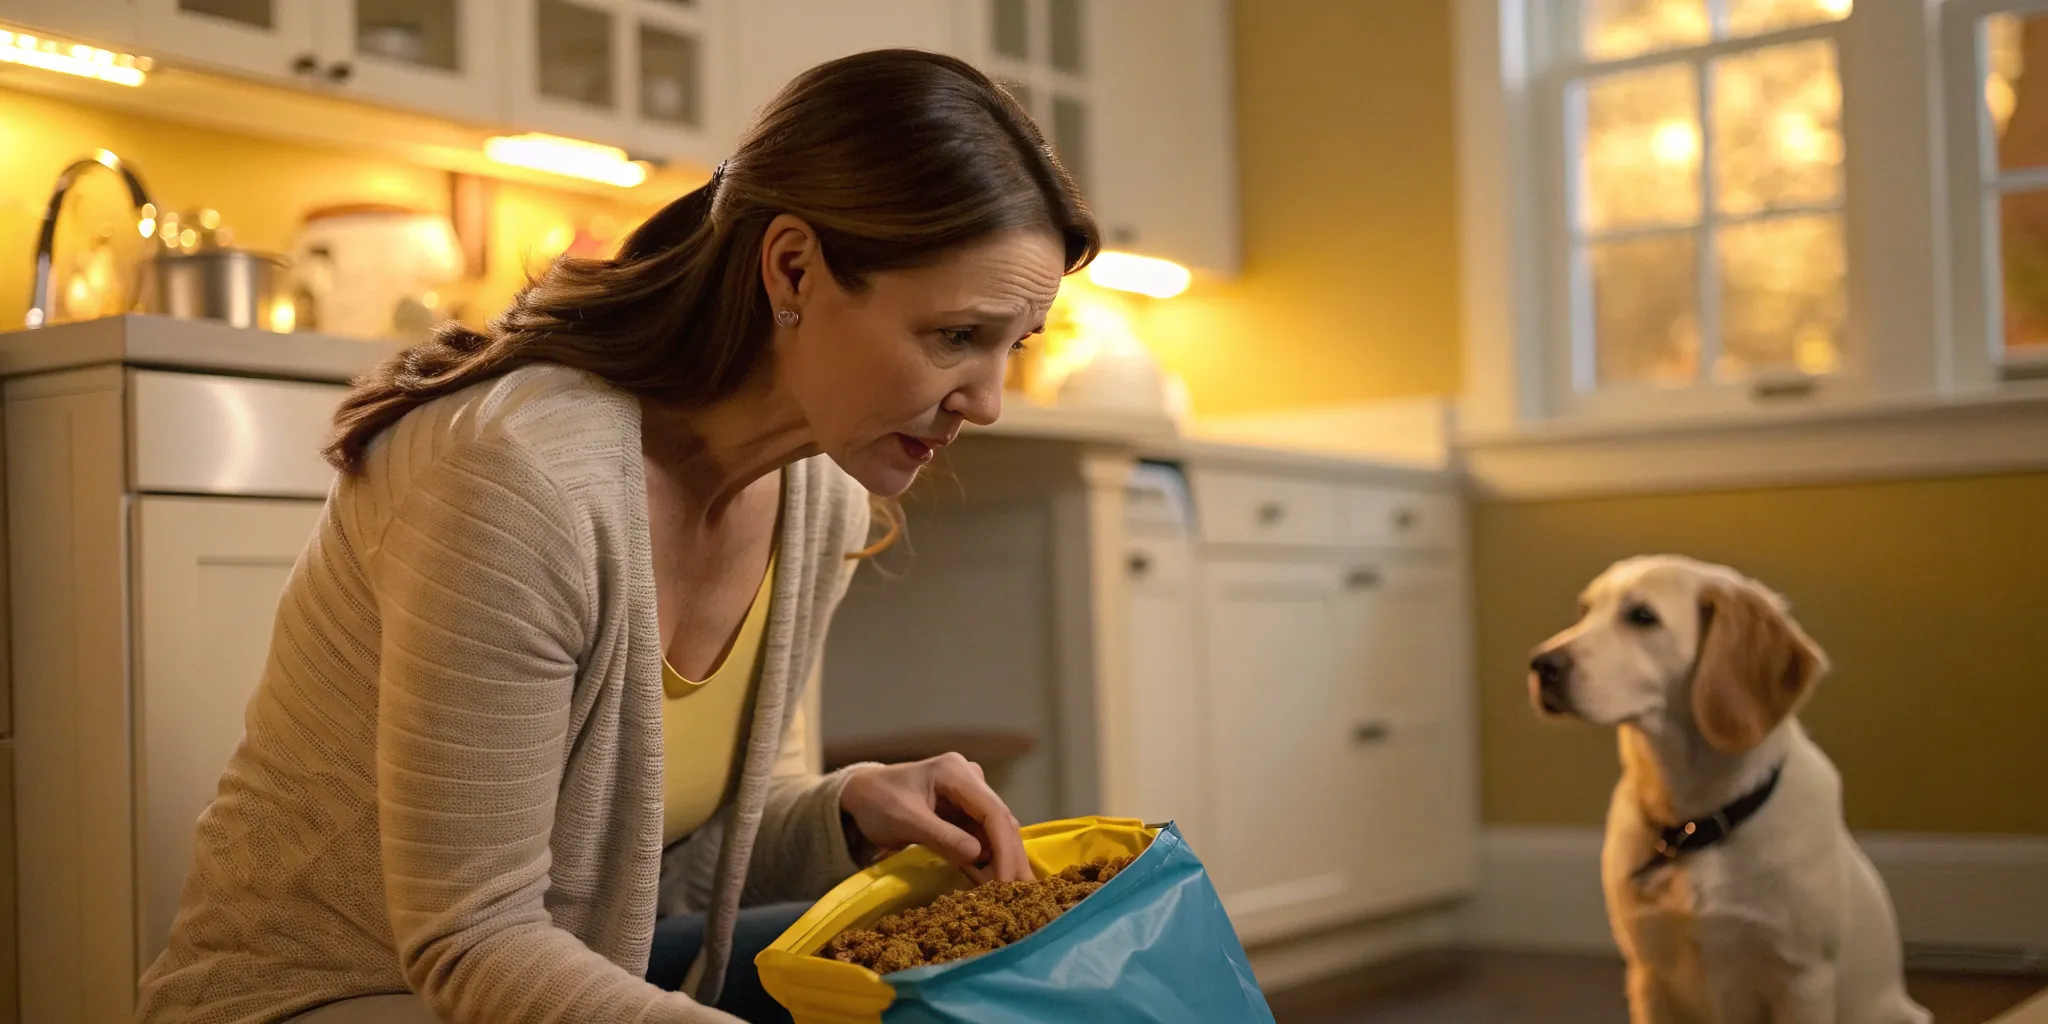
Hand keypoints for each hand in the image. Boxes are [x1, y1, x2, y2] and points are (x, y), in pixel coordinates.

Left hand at [839, 754, 1031, 883]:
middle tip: (1025, 894)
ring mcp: (969, 795)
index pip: (992, 811)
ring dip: (1005, 861)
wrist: (860, 796)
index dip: (1003, 848)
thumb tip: (979, 855)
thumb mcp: (906, 820)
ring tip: (1016, 894)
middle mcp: (970, 779)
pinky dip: (990, 860)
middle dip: (1012, 857)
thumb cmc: (877, 802)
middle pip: (1000, 821)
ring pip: (996, 831)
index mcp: (956, 772)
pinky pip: (984, 837)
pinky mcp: (965, 812)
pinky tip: (996, 883)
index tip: (1007, 880)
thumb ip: (942, 836)